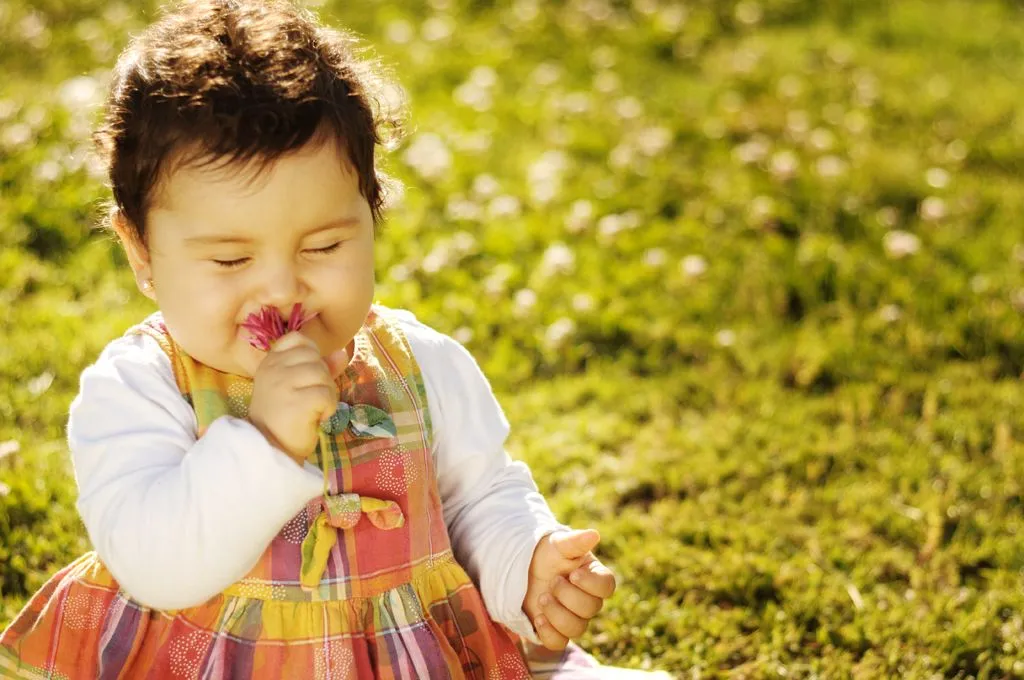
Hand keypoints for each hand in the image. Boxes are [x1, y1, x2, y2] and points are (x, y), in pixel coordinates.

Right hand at [248, 332, 348, 464]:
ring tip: (316, 409)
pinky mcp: (296, 402)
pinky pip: (326, 394)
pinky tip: (317, 417)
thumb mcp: (297, 386)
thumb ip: (320, 366)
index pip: (297, 339)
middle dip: (322, 378)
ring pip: (322, 374)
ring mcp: (283, 384)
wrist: (270, 450)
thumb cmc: (285, 417)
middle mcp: (274, 369)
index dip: (311, 354)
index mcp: (271, 362)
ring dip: (327, 393)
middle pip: (315, 357)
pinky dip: (328, 408)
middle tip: (312, 398)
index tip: (307, 377)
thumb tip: (342, 353)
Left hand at [522, 528, 615, 649]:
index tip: (573, 574)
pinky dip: (548, 632)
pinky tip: (538, 617)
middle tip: (552, 582)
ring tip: (542, 598)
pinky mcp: (556, 631)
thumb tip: (594, 534)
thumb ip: (575, 541)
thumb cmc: (547, 555)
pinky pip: (559, 643)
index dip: (592, 584)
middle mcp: (587, 600)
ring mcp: (573, 617)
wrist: (523, 570)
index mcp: (593, 577)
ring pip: (577, 628)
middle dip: (568, 595)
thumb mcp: (558, 544)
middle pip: (591, 609)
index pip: (607, 586)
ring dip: (557, 614)